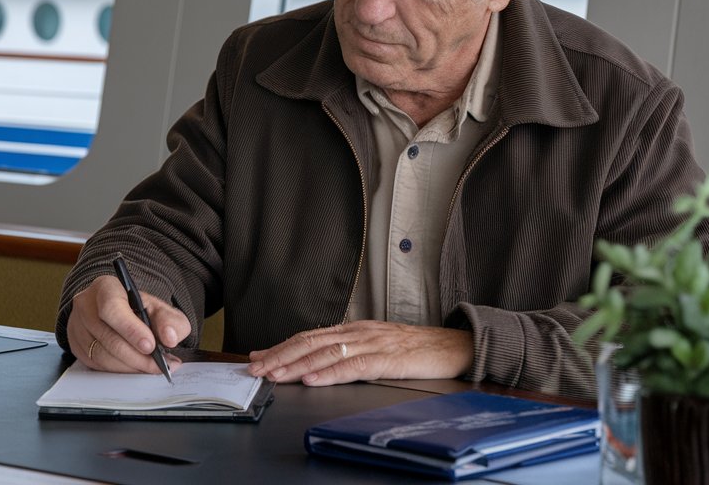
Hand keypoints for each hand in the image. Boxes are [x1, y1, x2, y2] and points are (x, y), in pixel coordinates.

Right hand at [66, 274, 191, 374]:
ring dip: (129, 367)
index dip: (131, 329)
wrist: (120, 312)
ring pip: (101, 355)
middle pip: (107, 337)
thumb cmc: (138, 309)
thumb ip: (170, 320)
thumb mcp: (159, 308)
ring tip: (151, 368)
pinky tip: (136, 369)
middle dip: (136, 356)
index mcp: (105, 288)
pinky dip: (119, 371)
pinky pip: (96, 365)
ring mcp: (77, 327)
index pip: (112, 308)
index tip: (151, 346)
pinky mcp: (76, 347)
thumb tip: (170, 338)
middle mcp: (86, 306)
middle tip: (158, 364)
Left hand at [246, 320, 472, 385]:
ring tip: (273, 375)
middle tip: (254, 367)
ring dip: (296, 365)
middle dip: (279, 356)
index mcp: (354, 329)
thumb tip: (318, 363)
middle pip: (310, 342)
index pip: (309, 336)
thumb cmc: (416, 349)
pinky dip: (329, 373)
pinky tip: (312, 379)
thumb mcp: (377, 345)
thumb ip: (349, 351)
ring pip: (326, 353)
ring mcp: (373, 344)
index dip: (281, 346)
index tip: (257, 356)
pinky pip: (353, 366)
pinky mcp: (388, 359)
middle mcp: (359, 332)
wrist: (454, 345)